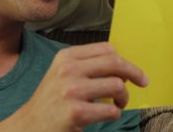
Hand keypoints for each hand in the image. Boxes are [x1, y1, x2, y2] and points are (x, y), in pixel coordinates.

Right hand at [0, 42, 147, 131]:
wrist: (29, 126)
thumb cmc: (51, 101)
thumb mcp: (62, 73)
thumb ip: (87, 64)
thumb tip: (120, 63)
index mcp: (66, 57)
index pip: (106, 49)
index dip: (124, 60)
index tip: (132, 71)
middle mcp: (68, 70)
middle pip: (115, 62)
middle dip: (134, 73)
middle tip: (142, 82)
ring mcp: (72, 91)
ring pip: (116, 85)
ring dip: (123, 97)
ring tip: (117, 104)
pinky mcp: (76, 112)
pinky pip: (111, 110)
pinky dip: (114, 114)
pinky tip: (105, 116)